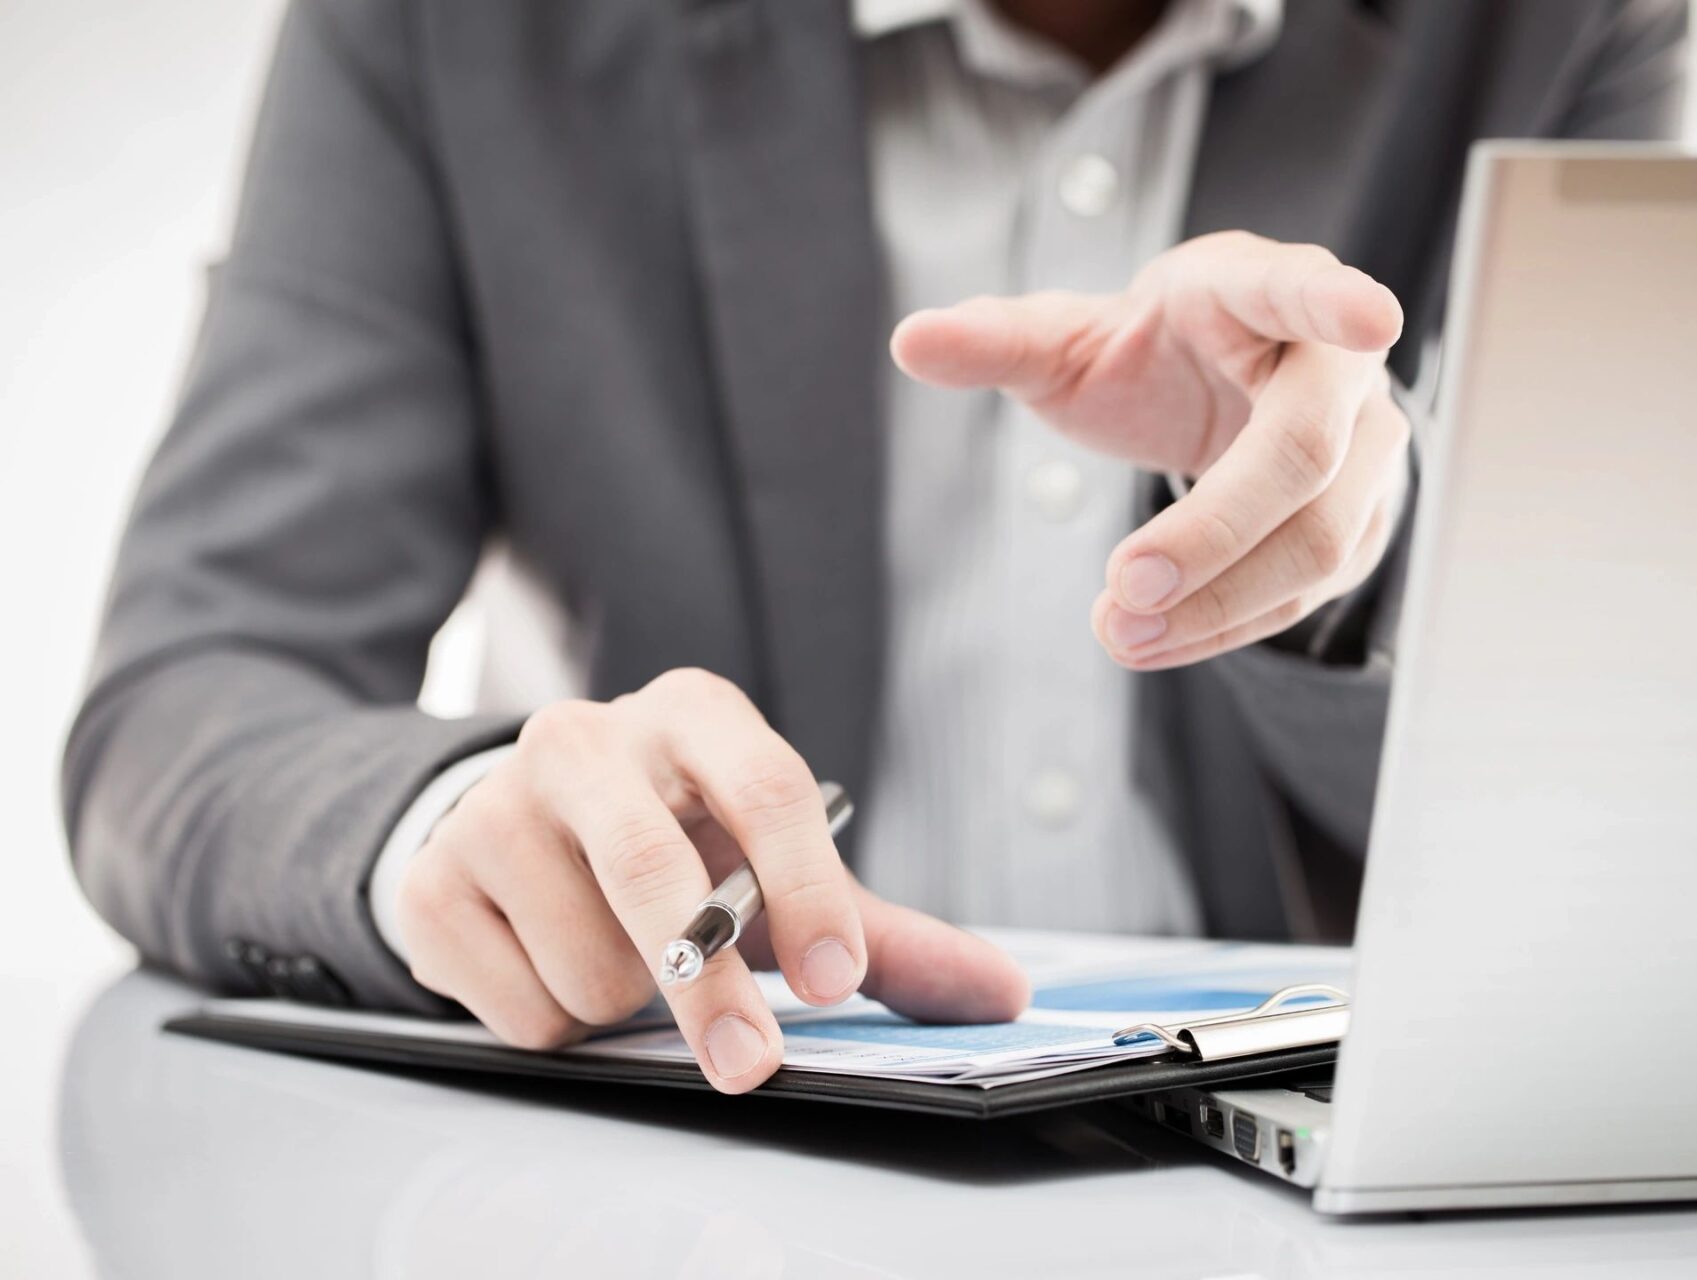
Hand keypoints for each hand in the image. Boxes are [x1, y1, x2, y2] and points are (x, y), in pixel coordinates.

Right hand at [396, 669, 1029, 1092]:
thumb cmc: (675, 844)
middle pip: (654, 873)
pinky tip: (556, 966)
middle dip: (710, 987)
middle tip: (751, 1060)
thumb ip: (881, 933)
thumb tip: (999, 992)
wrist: (516, 827)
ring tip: (625, 957)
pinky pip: (526, 1010)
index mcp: (694, 715)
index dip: (808, 890)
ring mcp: (497, 805)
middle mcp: (586, 739)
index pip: (766, 787)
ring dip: (630, 1006)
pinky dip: (560, 1024)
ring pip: (593, 967)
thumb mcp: (774, 868)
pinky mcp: (436, 882)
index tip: (835, 983)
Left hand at [891, 231, 1411, 668]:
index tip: (1368, 316)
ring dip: (1218, 600)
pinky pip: (1309, 591)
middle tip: (1123, 586)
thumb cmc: (1153, 355)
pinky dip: (1227, 625)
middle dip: (1214, 529)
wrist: (1225, 399)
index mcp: (1260, 289)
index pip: (1305, 288)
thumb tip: (910, 341)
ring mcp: (1368, 448)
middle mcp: (1337, 366)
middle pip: (1304, 453)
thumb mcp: (1070, 343)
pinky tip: (1157, 640)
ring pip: (1320, 540)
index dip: (1335, 303)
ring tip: (1120, 630)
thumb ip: (997, 342)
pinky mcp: (1365, 522)